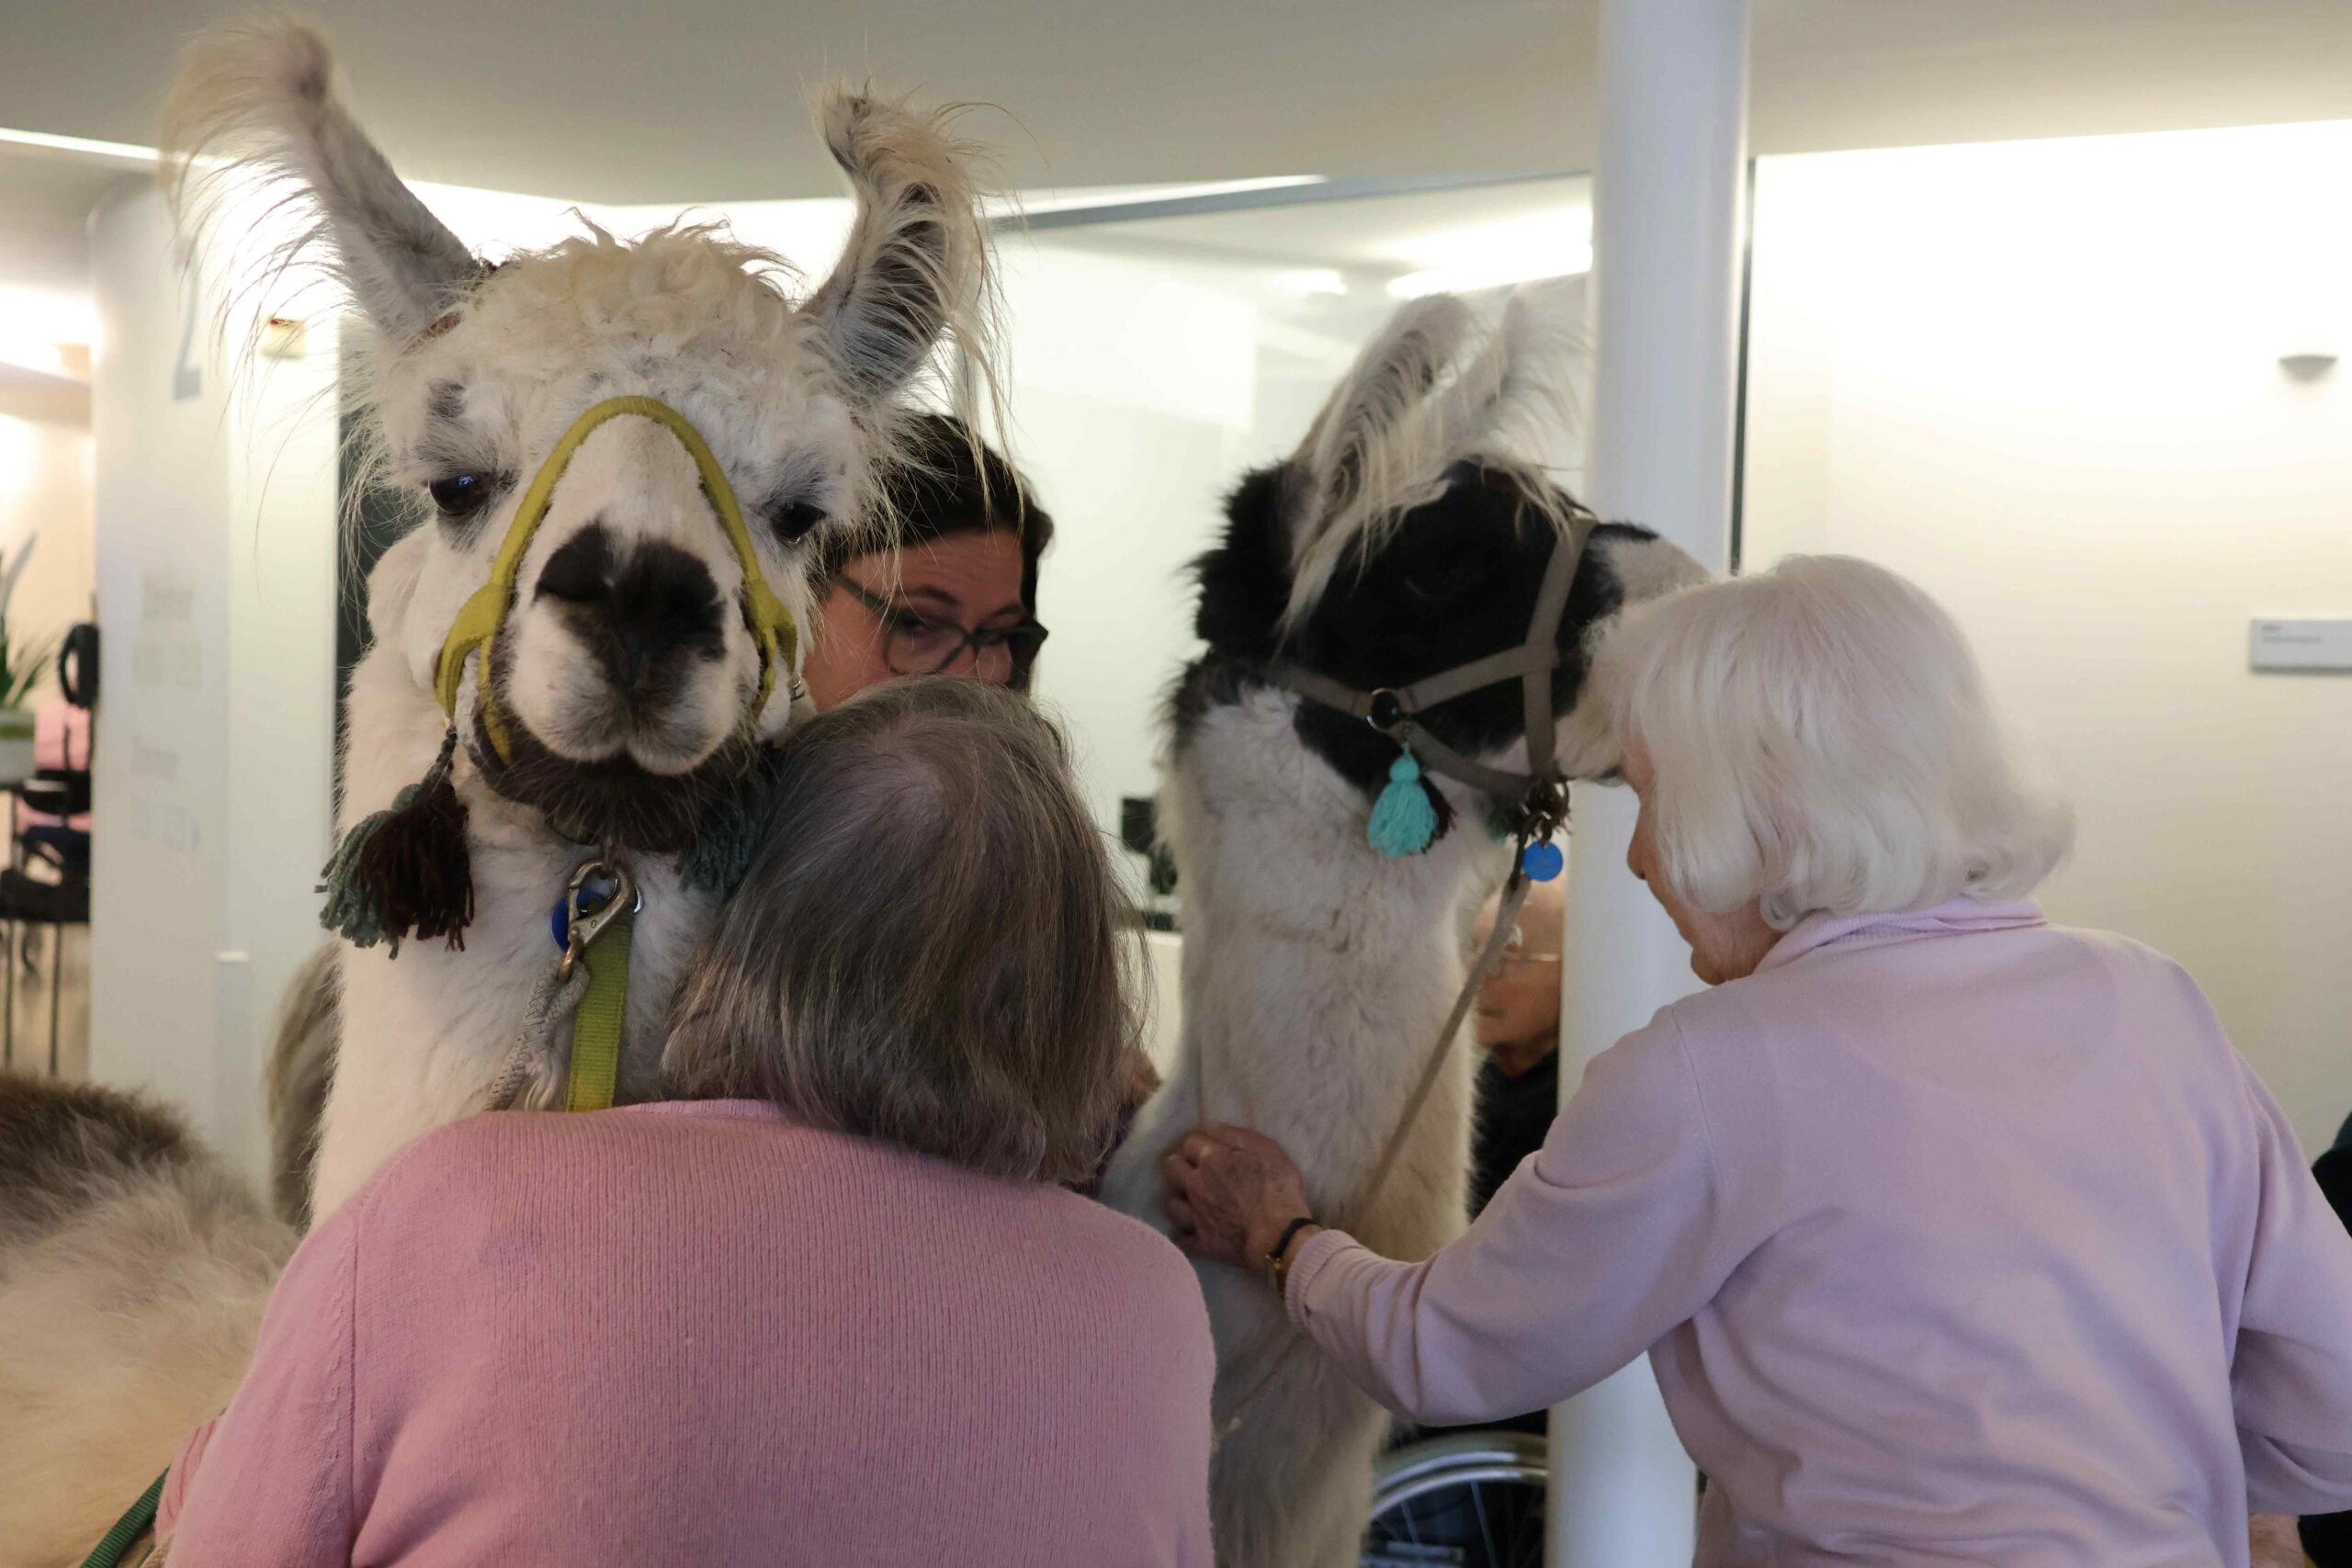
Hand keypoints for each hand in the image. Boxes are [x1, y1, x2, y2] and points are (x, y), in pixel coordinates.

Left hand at [1162, 1124, 1312, 1267]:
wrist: (1279, 1235)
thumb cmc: (1278, 1188)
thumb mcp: (1266, 1149)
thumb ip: (1237, 1135)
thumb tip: (1213, 1129)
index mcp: (1211, 1160)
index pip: (1190, 1143)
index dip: (1200, 1146)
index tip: (1209, 1152)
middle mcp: (1195, 1185)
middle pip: (1172, 1169)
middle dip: (1181, 1166)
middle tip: (1195, 1173)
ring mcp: (1195, 1216)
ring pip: (1171, 1205)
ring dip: (1180, 1201)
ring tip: (1191, 1204)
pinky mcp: (1201, 1243)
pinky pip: (1181, 1241)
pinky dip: (1184, 1237)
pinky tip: (1190, 1234)